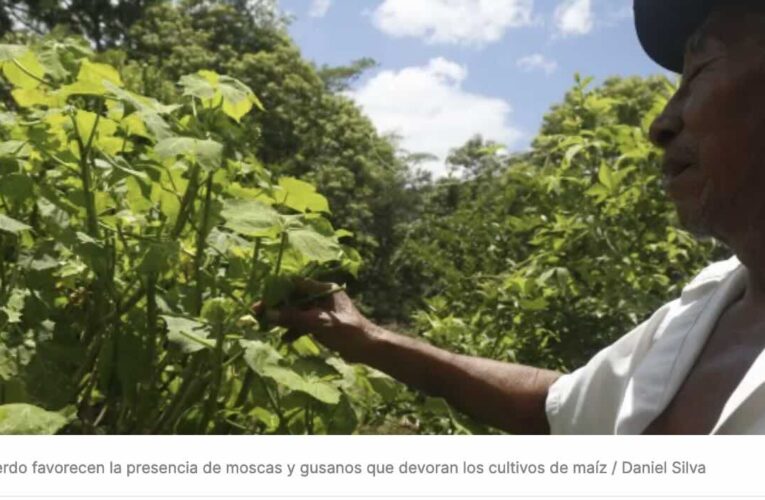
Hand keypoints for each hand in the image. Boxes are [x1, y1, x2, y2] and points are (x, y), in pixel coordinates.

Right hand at [251, 278, 375, 358]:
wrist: (368, 349)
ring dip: (283, 319)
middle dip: (276, 306)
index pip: (296, 284)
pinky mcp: (321, 324)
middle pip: (293, 298)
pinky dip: (293, 330)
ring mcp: (321, 310)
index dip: (277, 290)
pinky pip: (303, 323)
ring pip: (296, 311)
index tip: (262, 300)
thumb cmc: (349, 332)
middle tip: (257, 314)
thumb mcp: (320, 324)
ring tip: (265, 328)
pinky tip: (285, 339)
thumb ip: (295, 318)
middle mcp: (321, 296)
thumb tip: (269, 314)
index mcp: (324, 289)